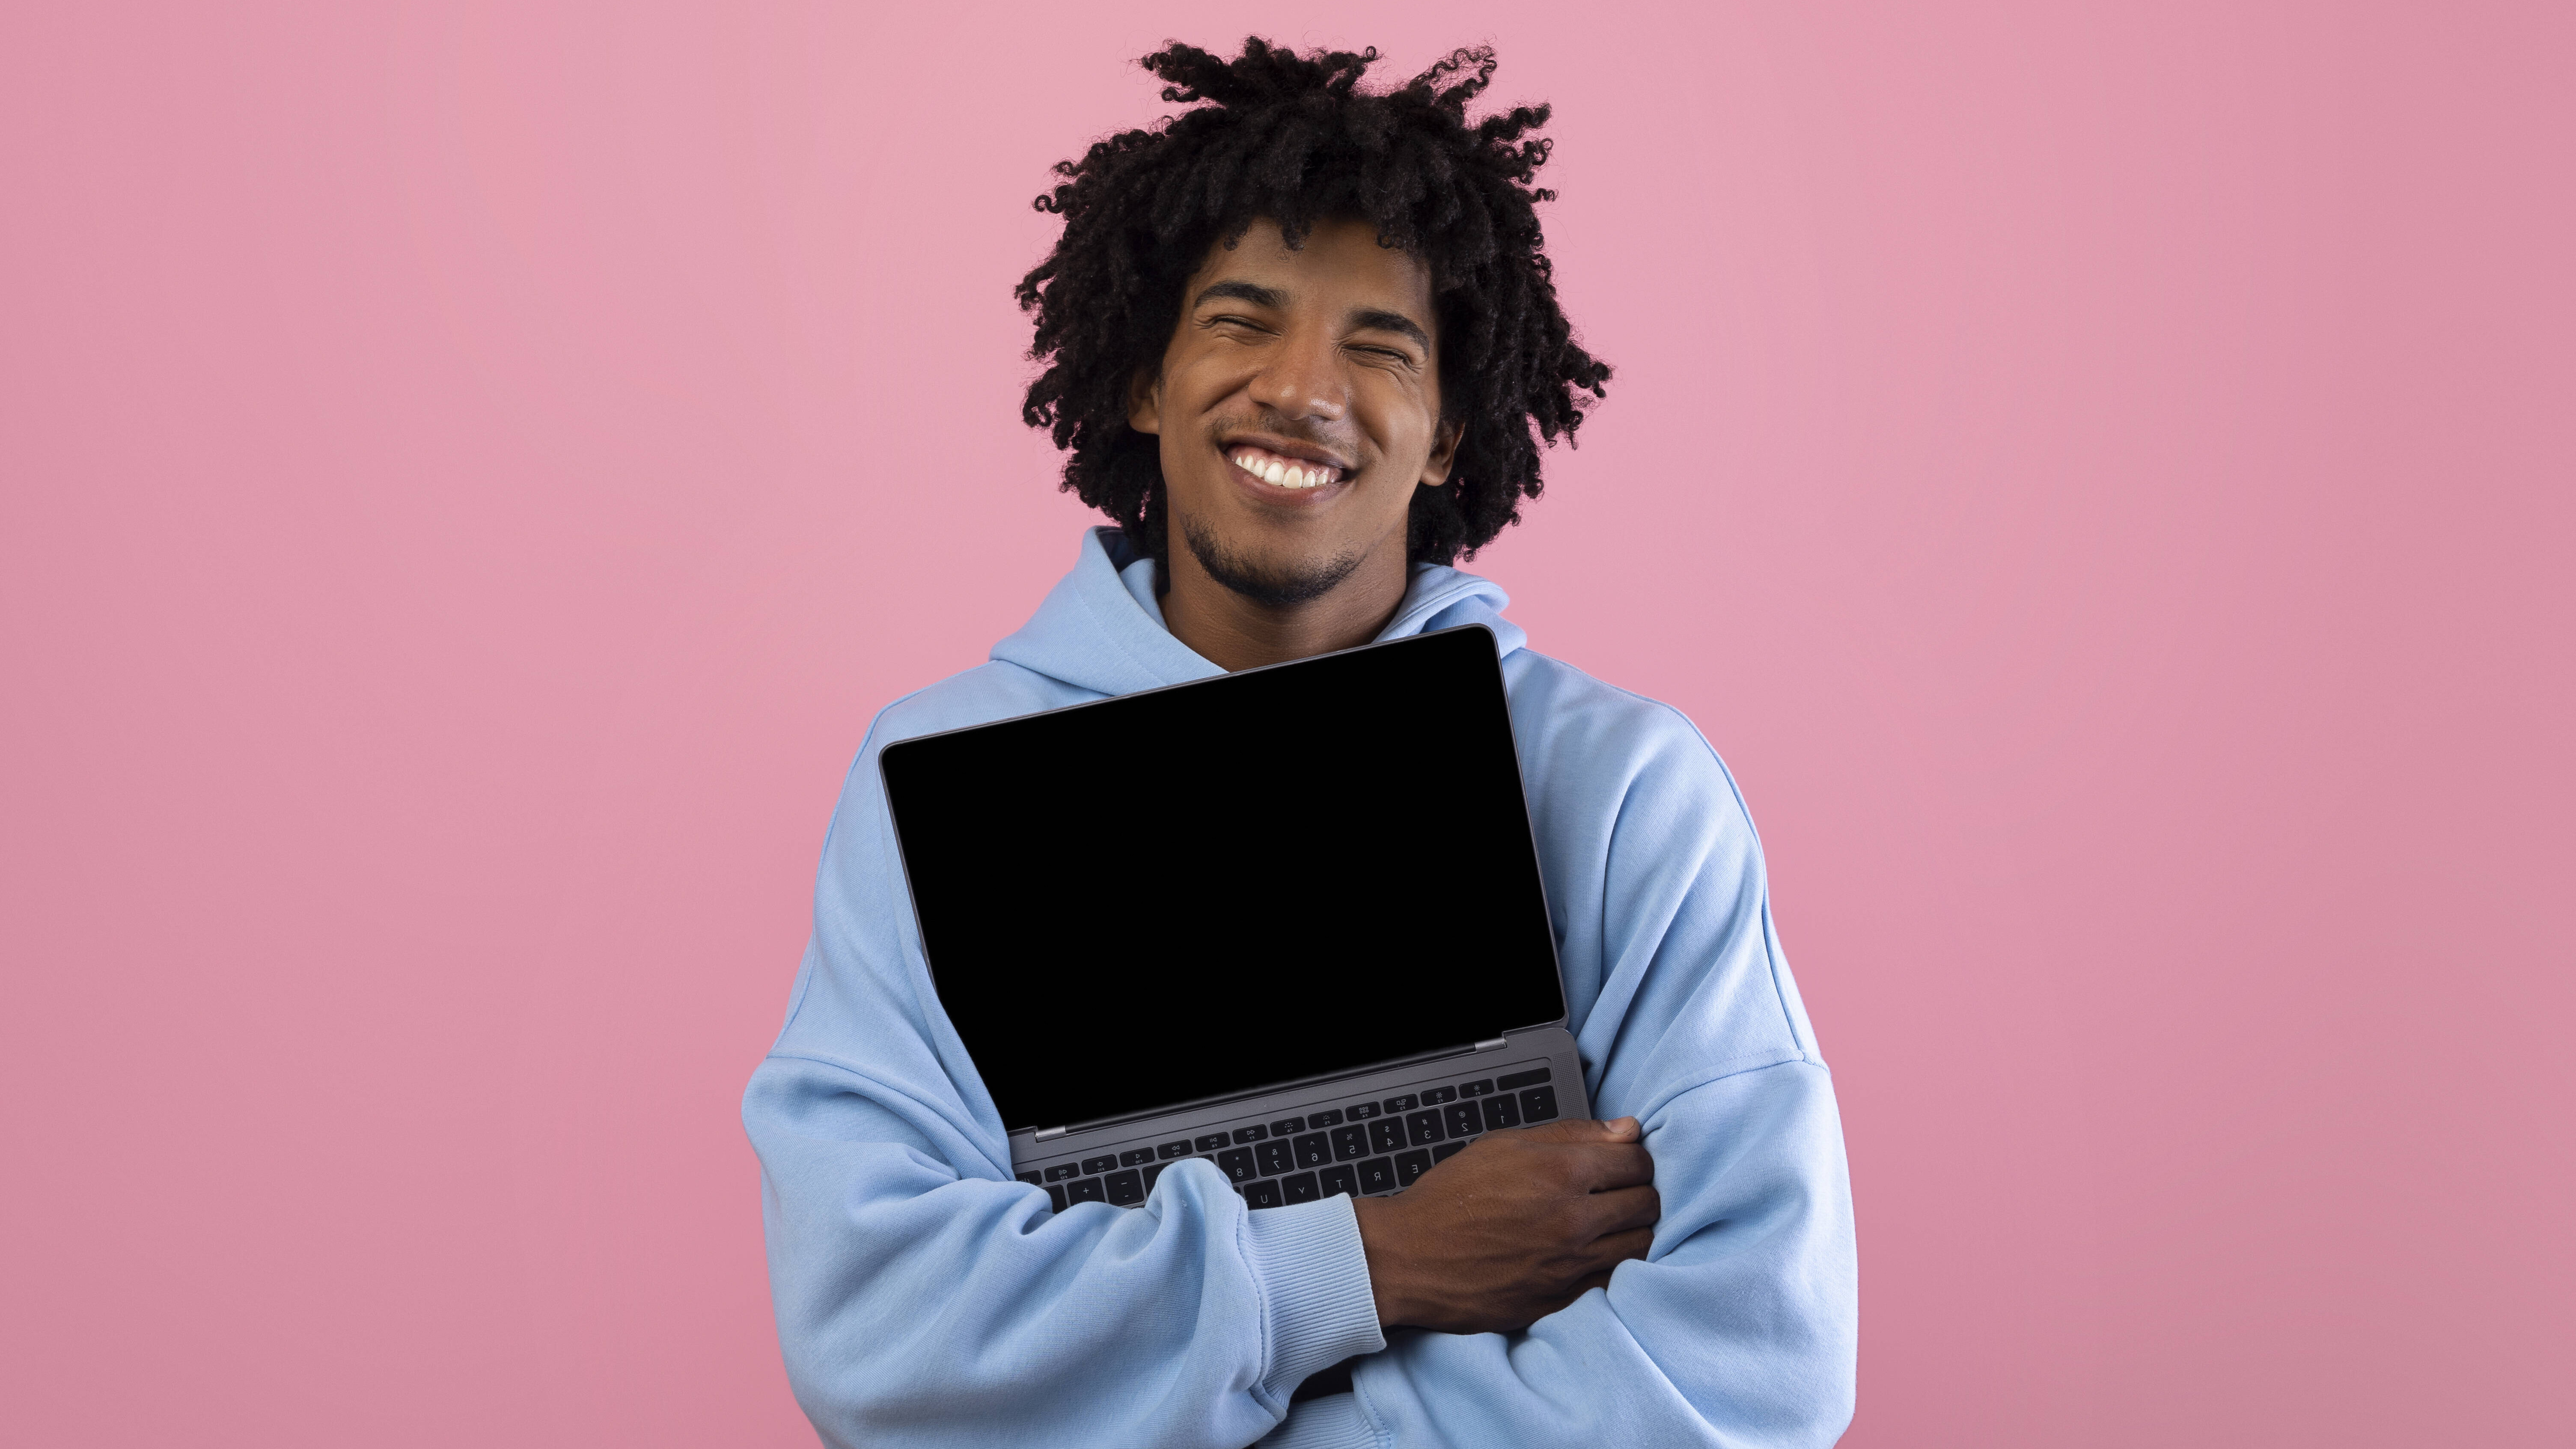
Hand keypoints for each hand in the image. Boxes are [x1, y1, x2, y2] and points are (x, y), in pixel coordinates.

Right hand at [1349, 1117, 1658, 1333]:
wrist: (1409, 1258)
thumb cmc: (1450, 1197)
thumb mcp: (1503, 1146)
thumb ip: (1572, 1134)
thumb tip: (1627, 1130)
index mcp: (1561, 1172)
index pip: (1637, 1160)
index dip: (1633, 1157)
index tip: (1620, 1162)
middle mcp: (1574, 1220)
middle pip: (1648, 1202)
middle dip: (1638, 1191)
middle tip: (1616, 1191)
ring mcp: (1571, 1266)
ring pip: (1641, 1244)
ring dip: (1632, 1229)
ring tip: (1609, 1223)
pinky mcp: (1563, 1300)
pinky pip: (1616, 1281)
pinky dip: (1614, 1265)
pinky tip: (1595, 1254)